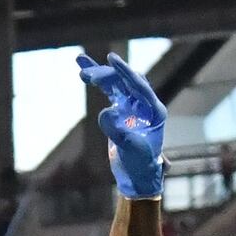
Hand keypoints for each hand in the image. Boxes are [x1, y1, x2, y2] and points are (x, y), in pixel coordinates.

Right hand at [76, 49, 165, 199]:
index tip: (111, 59)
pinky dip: (99, 82)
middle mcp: (145, 105)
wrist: (138, 176)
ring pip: (117, 84)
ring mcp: (134, 106)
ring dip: (100, 75)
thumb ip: (117, 130)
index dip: (124, 72)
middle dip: (107, 75)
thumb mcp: (129, 149)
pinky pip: (110, 91)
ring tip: (81, 69)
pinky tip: (84, 73)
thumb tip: (105, 111)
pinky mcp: (123, 110)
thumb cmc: (140, 164)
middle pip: (125, 82)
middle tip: (87, 75)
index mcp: (154, 111)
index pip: (139, 86)